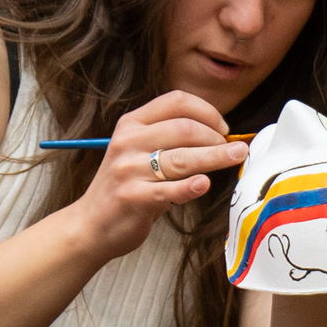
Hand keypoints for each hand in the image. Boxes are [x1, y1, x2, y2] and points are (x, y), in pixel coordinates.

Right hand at [66, 92, 248, 261]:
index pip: (176, 102)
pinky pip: (169, 189)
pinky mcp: (132, 197)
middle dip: (216, 138)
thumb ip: (169, 140)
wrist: (91, 225)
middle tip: (235, 150)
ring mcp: (128, 169)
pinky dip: (191, 186)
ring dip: (215, 157)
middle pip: (184, 129)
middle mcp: (128, 142)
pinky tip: (205, 184)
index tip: (223, 129)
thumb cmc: (125, 187)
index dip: (207, 112)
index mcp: (131, 124)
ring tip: (236, 157)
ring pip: (182, 158)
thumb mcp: (138, 152)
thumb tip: (219, 137)